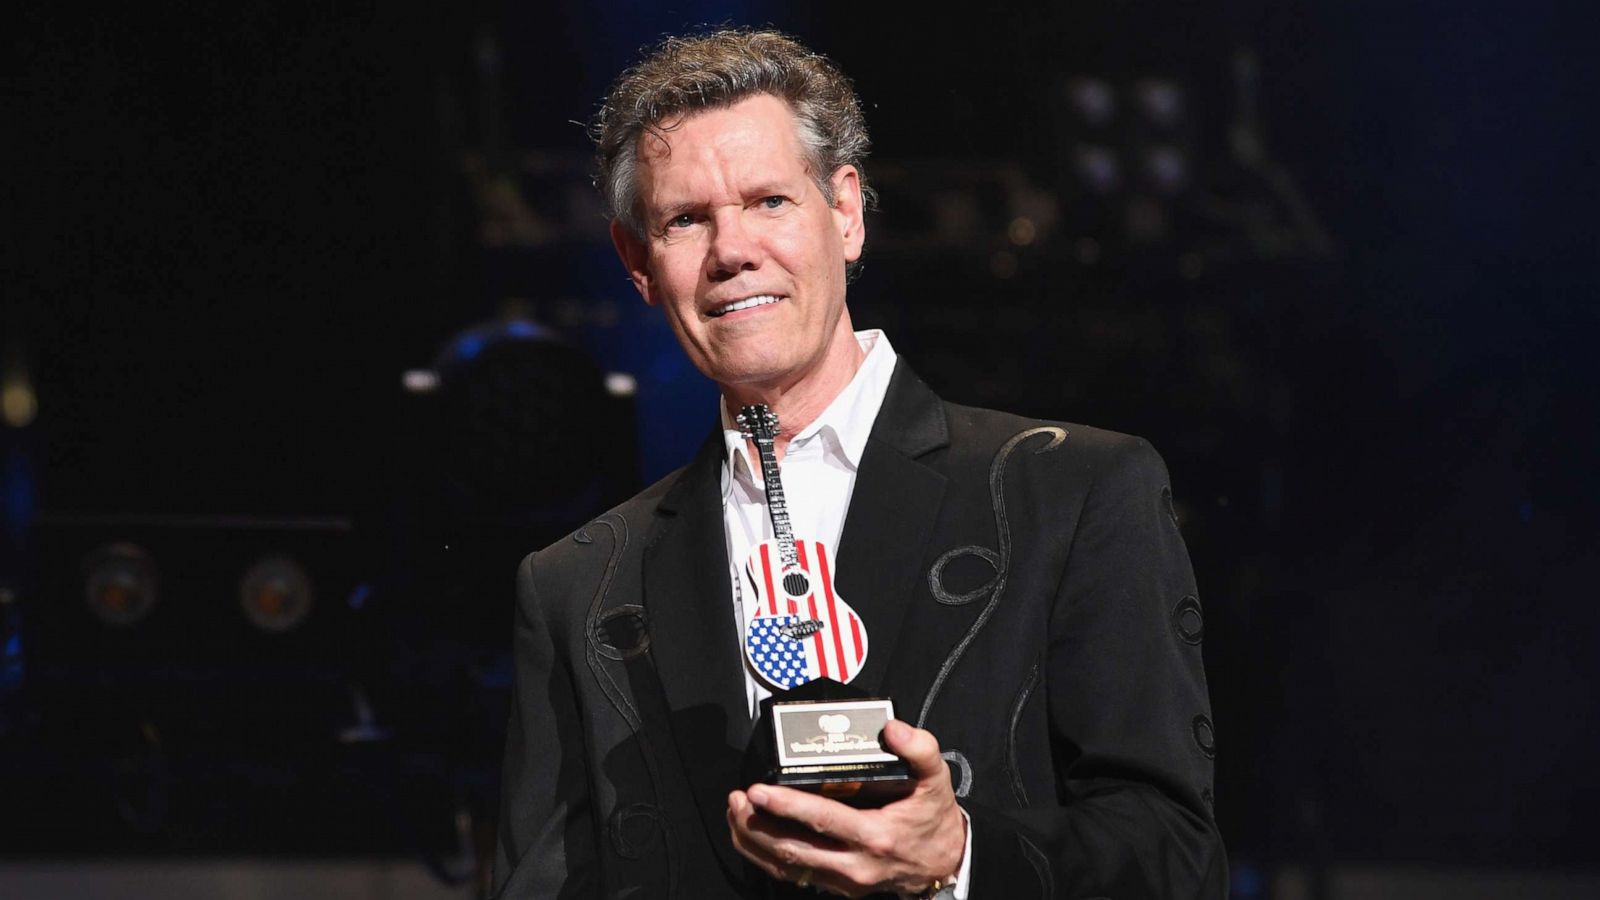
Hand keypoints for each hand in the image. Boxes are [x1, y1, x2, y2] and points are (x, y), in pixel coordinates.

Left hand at [726, 719, 965, 896]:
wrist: (945, 862)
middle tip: (737, 800)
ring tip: (735, 814)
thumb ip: (919, 749)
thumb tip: (892, 729)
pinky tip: (751, 837)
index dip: (787, 805)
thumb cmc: (933, 819)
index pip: (823, 820)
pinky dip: (766, 857)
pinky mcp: (837, 886)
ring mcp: (844, 881)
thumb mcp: (936, 779)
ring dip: (755, 842)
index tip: (758, 790)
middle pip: (794, 849)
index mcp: (876, 836)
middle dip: (758, 825)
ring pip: (787, 866)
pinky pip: (793, 876)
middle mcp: (856, 863)